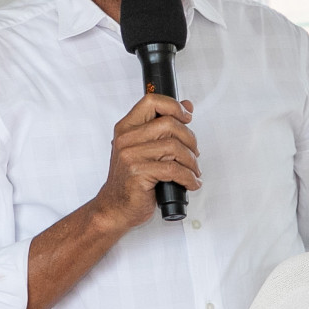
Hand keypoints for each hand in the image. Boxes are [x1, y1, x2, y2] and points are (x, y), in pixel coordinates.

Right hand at [93, 94, 200, 230]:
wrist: (115, 207)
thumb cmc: (130, 180)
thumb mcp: (144, 148)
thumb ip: (163, 126)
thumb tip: (186, 106)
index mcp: (126, 128)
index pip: (151, 101)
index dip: (174, 106)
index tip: (187, 117)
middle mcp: (126, 139)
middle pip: (168, 124)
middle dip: (190, 139)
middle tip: (194, 154)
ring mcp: (130, 156)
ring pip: (174, 147)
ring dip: (191, 162)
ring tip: (192, 171)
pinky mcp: (138, 174)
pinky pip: (173, 169)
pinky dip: (188, 177)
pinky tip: (190, 182)